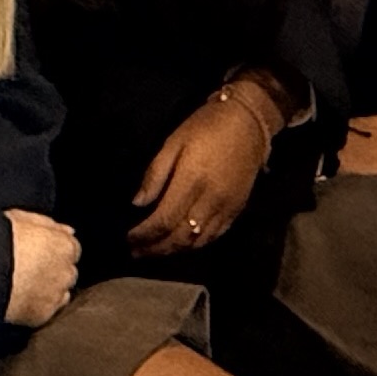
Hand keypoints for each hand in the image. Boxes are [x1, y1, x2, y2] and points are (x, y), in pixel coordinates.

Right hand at [3, 208, 79, 325]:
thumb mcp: (21, 218)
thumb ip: (48, 224)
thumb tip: (68, 230)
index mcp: (63, 244)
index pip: (70, 248)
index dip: (53, 250)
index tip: (38, 252)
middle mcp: (66, 271)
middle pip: (67, 272)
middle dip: (53, 271)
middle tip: (27, 269)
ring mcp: (56, 295)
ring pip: (60, 293)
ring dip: (47, 290)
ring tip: (22, 285)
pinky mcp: (43, 315)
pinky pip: (46, 311)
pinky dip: (37, 307)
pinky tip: (19, 299)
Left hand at [124, 97, 268, 254]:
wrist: (248, 123)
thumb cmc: (205, 127)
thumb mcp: (173, 142)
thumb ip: (155, 174)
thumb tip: (138, 204)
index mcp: (191, 181)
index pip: (164, 220)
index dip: (144, 234)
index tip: (128, 238)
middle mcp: (210, 201)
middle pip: (180, 237)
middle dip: (155, 248)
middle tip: (136, 252)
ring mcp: (226, 208)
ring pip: (197, 242)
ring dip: (173, 251)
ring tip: (154, 252)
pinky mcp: (237, 210)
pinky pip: (214, 236)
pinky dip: (195, 245)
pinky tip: (182, 245)